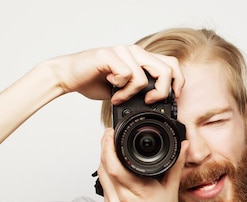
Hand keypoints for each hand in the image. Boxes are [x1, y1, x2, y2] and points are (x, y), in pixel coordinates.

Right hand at [47, 45, 184, 103]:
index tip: (172, 99)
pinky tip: (111, 89)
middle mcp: (134, 51)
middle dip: (160, 92)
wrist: (69, 75)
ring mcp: (122, 51)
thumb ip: (140, 92)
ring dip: (131, 94)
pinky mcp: (108, 55)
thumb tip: (157, 105)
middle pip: (165, 69)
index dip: (178, 82)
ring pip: (143, 76)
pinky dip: (120, 88)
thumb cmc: (94, 81)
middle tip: (148, 101)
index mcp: (141, 59)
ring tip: (119, 97)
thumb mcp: (124, 90)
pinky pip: (126, 74)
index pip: (171, 64)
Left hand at [96, 128, 189, 201]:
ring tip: (109, 152)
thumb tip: (184, 146)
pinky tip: (114, 174)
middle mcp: (122, 199)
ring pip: (101, 177)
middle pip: (103, 167)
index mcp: (138, 190)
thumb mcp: (172, 190)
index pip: (115, 164)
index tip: (110, 134)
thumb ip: (176, 165)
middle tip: (108, 138)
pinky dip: (107, 179)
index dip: (108, 146)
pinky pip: (104, 190)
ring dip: (103, 162)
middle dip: (103, 149)